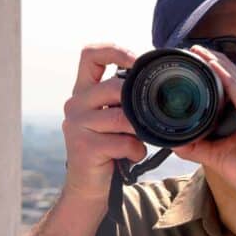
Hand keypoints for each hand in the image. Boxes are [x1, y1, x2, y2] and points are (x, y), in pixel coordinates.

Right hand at [61, 45, 146, 201]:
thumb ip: (127, 99)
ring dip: (140, 130)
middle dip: (139, 103)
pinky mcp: (83, 147)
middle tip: (150, 117)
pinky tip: (134, 155)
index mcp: (84, 91)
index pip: (90, 54)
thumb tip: (160, 82)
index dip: (116, 50)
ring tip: (142, 139)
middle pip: (114, 87)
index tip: (140, 60)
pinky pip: (124, 142)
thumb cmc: (110, 148)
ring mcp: (76, 125)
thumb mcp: (116, 118)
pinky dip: (137, 150)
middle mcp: (75, 103)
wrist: (89, 185)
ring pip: (122, 117)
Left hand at [172, 46, 235, 227]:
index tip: (199, 56)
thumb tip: (175, 140)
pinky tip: (215, 74)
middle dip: (219, 62)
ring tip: (201, 54)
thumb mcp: (223, 155)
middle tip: (194, 48)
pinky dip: (231, 85)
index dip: (222, 68)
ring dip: (222, 68)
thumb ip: (202, 144)